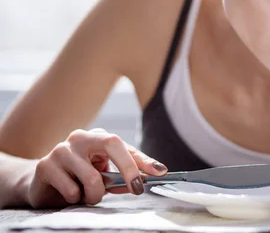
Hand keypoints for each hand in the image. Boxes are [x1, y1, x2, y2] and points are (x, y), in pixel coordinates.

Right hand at [27, 128, 167, 207]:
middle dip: (128, 169)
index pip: (125, 146)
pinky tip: (69, 194)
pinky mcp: (45, 165)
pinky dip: (76, 198)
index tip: (160, 172)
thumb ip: (123, 177)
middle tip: (136, 189)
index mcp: (98, 138)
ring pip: (93, 178)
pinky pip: (72, 190)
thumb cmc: (79, 178)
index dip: (143, 160)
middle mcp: (80, 137)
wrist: (44, 184)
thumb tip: (143, 180)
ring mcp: (62, 149)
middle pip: (112, 144)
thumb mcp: (105, 176)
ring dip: (95, 195)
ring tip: (87, 196)